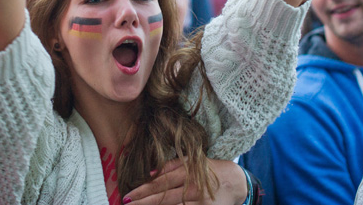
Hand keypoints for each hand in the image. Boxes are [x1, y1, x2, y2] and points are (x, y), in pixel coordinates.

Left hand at [122, 158, 246, 204]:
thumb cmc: (209, 170)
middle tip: (127, 204)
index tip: (128, 195)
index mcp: (188, 172)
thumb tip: (149, 174)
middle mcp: (193, 188)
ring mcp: (200, 203)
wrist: (235, 182)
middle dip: (143, 202)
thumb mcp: (191, 161)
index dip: (143, 190)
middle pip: (164, 197)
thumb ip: (170, 166)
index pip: (161, 183)